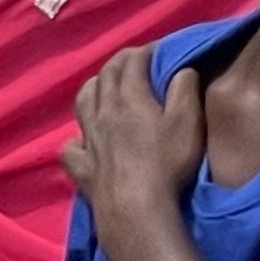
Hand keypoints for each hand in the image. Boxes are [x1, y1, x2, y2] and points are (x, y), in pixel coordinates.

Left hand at [60, 48, 204, 247]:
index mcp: (130, 99)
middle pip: (105, 76)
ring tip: (106, 88)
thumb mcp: (189, 122)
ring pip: (82, 102)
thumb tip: (182, 69)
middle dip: (120, 62)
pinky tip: (85, 139)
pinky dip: (77, 136)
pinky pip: (71, 145)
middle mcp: (104, 113)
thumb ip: (185, 89)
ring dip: (94, 87)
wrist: (136, 211)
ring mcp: (88, 141)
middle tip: (136, 61)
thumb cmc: (167, 164)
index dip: (144, 51)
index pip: (132, 62)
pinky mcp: (80, 167)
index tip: (158, 49)